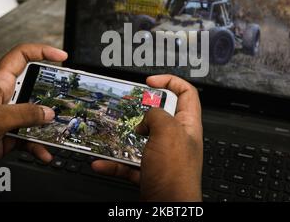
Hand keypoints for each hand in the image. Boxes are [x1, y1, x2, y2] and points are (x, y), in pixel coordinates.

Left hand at [0, 44, 67, 187]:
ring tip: (59, 129)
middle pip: (35, 87)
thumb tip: (48, 112)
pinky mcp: (9, 137)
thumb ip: (24, 114)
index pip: (21, 57)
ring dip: (49, 124)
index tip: (61, 56)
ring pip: (37, 116)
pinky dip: (40, 146)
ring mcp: (8, 119)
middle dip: (53, 92)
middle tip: (67, 98)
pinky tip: (45, 151)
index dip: (42, 51)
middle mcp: (5, 99)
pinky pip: (31, 138)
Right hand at [92, 75, 202, 201]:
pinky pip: (128, 163)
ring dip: (123, 138)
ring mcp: (162, 157)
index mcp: (187, 125)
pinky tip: (102, 162)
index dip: (169, 81)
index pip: (186, 93)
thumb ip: (156, 115)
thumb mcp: (167, 132)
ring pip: (140, 140)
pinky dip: (114, 163)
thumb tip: (147, 117)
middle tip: (128, 107)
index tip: (149, 81)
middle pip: (159, 115)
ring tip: (112, 134)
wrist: (168, 209)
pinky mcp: (148, 173)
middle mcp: (176, 139)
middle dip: (141, 111)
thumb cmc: (175, 175)